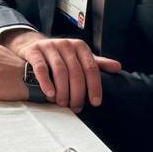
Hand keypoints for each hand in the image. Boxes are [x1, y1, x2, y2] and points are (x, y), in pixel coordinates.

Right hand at [0, 29, 120, 111]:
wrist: (34, 45)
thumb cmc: (61, 56)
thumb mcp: (80, 58)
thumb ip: (97, 63)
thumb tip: (118, 67)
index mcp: (80, 46)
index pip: (91, 68)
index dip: (94, 86)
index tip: (95, 102)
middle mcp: (65, 44)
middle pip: (75, 72)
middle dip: (77, 92)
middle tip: (76, 107)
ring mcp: (49, 46)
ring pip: (59, 71)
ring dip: (63, 90)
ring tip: (62, 103)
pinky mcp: (34, 51)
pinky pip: (41, 67)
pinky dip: (46, 82)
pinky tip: (50, 94)